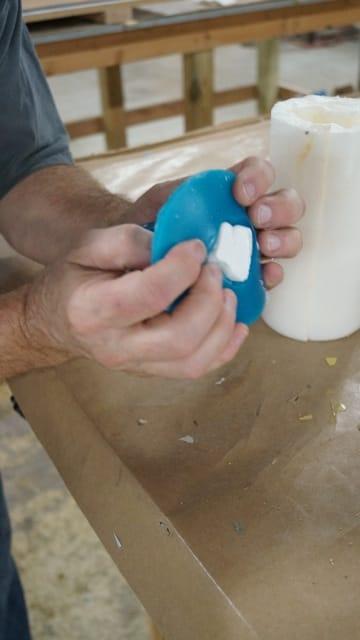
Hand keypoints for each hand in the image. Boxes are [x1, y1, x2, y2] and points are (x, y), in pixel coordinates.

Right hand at [24, 225, 247, 378]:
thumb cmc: (73, 278)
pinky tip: (235, 324)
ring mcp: (135, 366)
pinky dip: (225, 349)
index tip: (196, 247)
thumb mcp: (89, 245)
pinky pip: (196, 370)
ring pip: (193, 362)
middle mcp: (115, 347)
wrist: (56, 320)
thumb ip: (130, 240)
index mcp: (93, 311)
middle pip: (179, 338)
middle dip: (209, 301)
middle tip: (216, 271)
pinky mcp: (152, 372)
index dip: (182, 268)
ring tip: (226, 294)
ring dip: (222, 326)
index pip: (150, 295)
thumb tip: (177, 249)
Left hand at [123, 157, 303, 289]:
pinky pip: (274, 273)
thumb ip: (173, 197)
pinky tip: (264, 275)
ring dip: (283, 239)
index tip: (241, 193)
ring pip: (289, 237)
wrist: (143, 259)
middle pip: (286, 203)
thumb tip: (188, 211)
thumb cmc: (151, 225)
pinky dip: (274, 273)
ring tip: (264, 246)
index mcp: (232, 191)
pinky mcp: (253, 276)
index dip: (259, 178)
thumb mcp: (158, 202)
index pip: (259, 172)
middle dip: (278, 208)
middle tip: (256, 218)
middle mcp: (251, 216)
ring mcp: (256, 246)